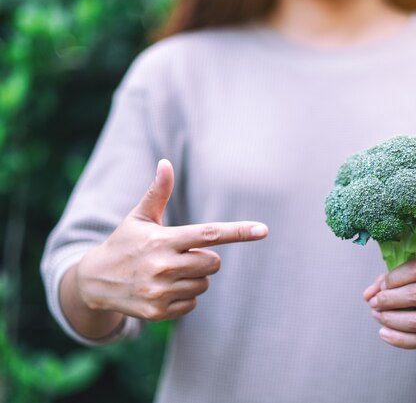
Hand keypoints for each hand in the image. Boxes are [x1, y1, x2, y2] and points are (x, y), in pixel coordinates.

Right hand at [64, 159, 267, 332]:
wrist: (93, 282)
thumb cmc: (124, 243)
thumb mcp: (139, 217)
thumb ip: (157, 192)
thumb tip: (165, 163)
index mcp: (163, 240)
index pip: (209, 234)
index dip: (238, 232)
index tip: (263, 230)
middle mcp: (162, 266)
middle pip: (213, 263)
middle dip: (205, 258)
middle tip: (182, 255)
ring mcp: (160, 291)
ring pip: (204, 284)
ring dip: (195, 278)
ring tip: (169, 272)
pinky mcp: (158, 312)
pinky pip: (192, 304)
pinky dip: (184, 298)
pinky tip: (163, 290)